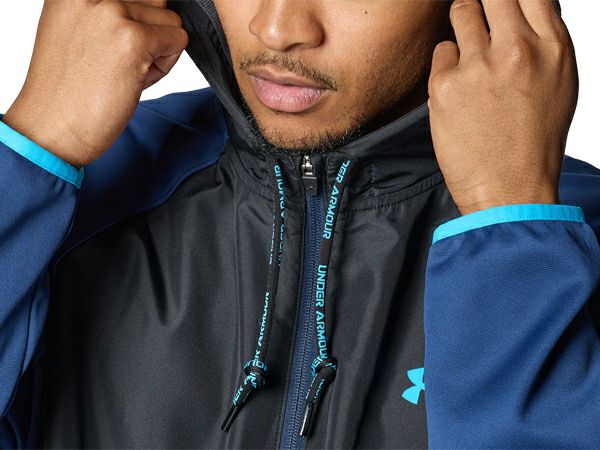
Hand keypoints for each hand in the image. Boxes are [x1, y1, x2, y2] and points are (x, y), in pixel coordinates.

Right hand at [2, 0, 187, 167]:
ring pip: (171, 22)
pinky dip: (166, 65)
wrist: (51, 128)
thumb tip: (154, 8)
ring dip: (159, 51)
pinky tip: (135, 80)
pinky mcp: (132, 38)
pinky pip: (178, 40)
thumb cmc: (67, 92)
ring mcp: (112, 13)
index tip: (117, 46)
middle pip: (156, 4)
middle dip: (150, 37)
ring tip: (126, 72)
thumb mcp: (83, 35)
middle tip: (121, 64)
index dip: (137, 24)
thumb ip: (112, 15)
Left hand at [427, 0, 577, 214]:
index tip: (500, 4)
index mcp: (552, 47)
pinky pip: (440, 50)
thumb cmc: (534, 142)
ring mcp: (478, 65)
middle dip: (484, 4)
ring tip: (469, 58)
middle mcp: (516, 49)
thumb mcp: (559, 83)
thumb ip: (543, 40)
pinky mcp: (445, 85)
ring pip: (461, 11)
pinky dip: (446, 64)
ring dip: (463, 27)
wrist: (509, 188)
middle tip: (480, 20)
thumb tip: (523, 10)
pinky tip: (458, 90)